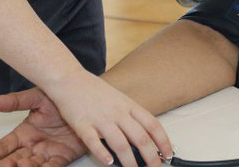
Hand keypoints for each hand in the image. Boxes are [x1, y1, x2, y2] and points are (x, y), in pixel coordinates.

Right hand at [0, 88, 84, 166]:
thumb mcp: (36, 98)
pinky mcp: (62, 157)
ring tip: (22, 165)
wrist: (85, 103)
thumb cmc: (59, 99)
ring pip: (33, 164)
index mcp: (25, 131)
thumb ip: (15, 101)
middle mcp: (34, 144)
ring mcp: (47, 152)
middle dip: (9, 163)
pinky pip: (53, 166)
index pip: (7, 144)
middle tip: (4, 165)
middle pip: (17, 158)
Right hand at [43, 70, 170, 166]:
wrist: (70, 79)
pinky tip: (109, 162)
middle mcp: (118, 112)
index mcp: (129, 106)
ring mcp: (100, 119)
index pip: (152, 124)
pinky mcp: (83, 125)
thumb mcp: (119, 100)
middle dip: (151, 156)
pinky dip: (102, 153)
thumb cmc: (95, 91)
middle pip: (140, 137)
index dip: (163, 140)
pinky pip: (94, 142)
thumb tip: (144, 139)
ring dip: (130, 161)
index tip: (168, 153)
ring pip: (120, 143)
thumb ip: (130, 117)